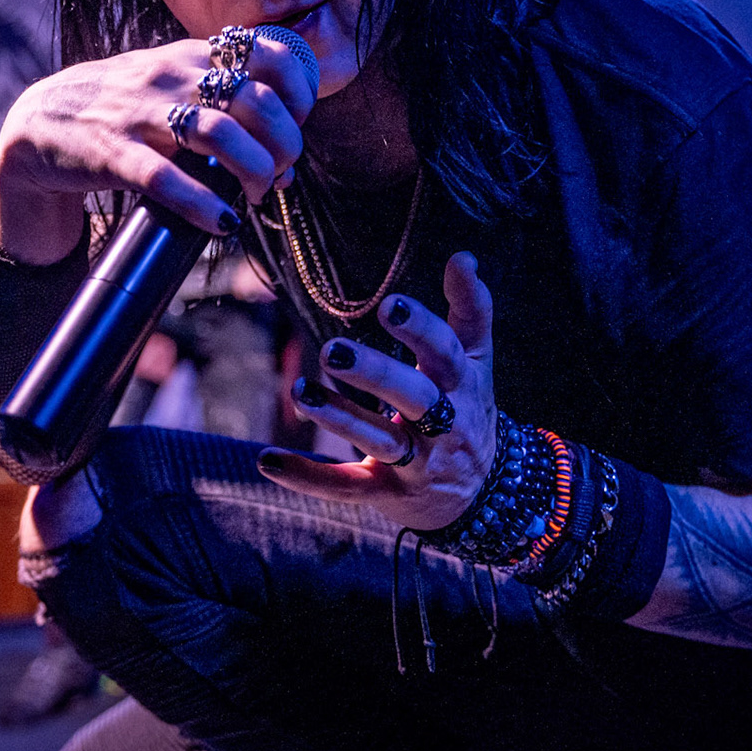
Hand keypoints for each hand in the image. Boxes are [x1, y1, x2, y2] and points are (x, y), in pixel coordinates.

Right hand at [0, 34, 315, 263]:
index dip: (299, 92)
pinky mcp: (112, 153)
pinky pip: (165, 178)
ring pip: (220, 133)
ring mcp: (140, 113)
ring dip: (254, 170)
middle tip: (279, 172)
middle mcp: (171, 76)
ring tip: (256, 195)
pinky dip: (202, 203)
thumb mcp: (170, 84)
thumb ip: (222, 102)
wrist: (38, 124)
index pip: (268, 53)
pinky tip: (223, 222)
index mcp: (191, 55)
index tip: (297, 125)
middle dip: (284, 144)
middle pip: (255, 100)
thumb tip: (283, 150)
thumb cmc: (121, 111)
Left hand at [257, 252, 497, 531]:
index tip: (389, 304)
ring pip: (379, 441)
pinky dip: (308, 477)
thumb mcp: (476, 361)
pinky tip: (268, 460)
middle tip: (332, 349)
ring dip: (339, 418)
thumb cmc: (467, 408)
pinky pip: (347, 486)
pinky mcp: (387, 492)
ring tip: (300, 391)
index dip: (421, 328)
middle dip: (376, 374)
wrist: (483, 494)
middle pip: (414, 397)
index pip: (446, 351)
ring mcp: (416, 462)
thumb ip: (470, 309)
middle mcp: (444, 424)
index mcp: (461, 383)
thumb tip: (463, 256)